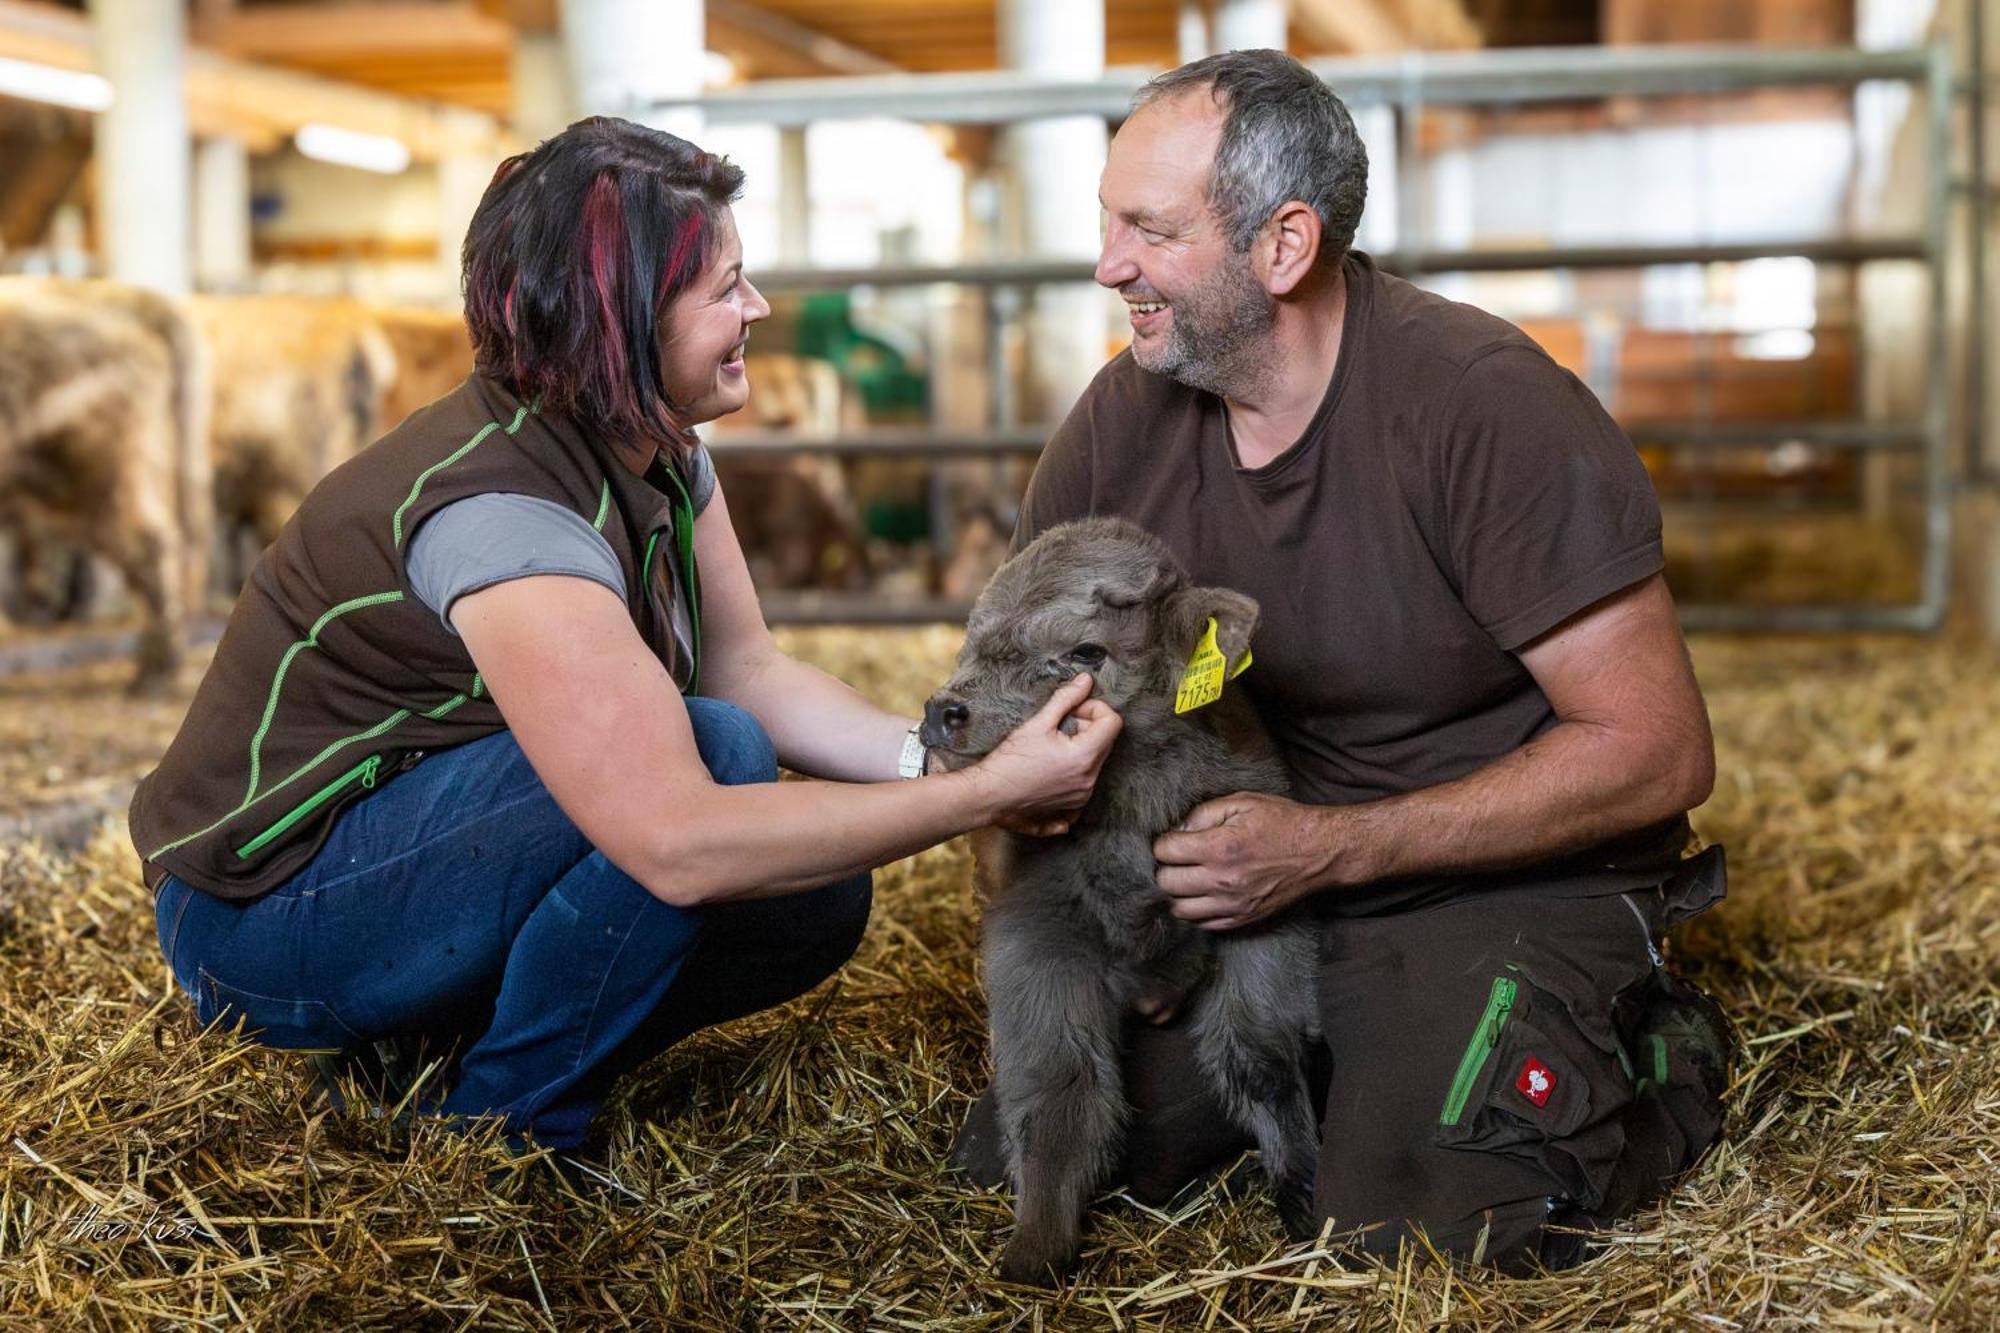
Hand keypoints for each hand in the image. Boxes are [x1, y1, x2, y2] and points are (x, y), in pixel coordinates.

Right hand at [971, 674, 1122, 833]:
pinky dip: (1077, 766)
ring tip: (1052, 745)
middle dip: (1086, 726)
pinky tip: (1054, 764)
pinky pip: (1088, 777)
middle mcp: (1090, 780)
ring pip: (1097, 758)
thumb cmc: (1009, 761)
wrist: (989, 795)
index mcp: (1084, 757)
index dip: (1094, 708)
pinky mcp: (1074, 805)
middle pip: (1106, 740)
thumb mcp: (1038, 723)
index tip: (1073, 710)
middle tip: (1058, 725)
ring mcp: (1083, 795)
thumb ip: (1066, 699)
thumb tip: (1086, 680)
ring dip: (1081, 746)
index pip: (1113, 723)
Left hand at [1153, 793, 1343, 930]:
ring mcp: (1233, 905)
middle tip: (1176, 859)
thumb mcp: (1243, 802)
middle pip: (1166, 883)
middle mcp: (1223, 881)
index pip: (1165, 852)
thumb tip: (1178, 830)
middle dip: (1165, 868)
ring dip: (1177, 894)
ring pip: (1180, 910)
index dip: (1163, 842)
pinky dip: (1196, 911)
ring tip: (1187, 878)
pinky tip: (1203, 894)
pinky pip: (1204, 925)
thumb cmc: (1283, 823)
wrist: (1321, 852)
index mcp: (1220, 847)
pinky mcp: (1244, 919)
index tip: (1172, 839)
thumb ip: (1204, 813)